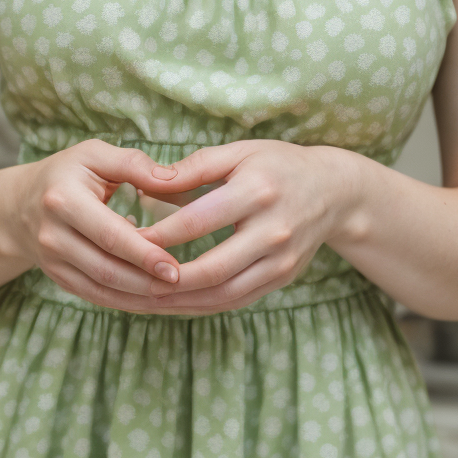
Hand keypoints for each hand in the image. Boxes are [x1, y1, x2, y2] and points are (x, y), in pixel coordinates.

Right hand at [7, 139, 183, 308]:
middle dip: (147, 282)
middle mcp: (52, 235)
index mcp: (62, 200)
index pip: (109, 235)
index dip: (143, 254)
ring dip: (141, 298)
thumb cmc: (65, 173)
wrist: (19, 205)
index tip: (175, 267)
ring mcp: (52, 262)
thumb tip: (173, 178)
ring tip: (176, 298)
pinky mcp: (59, 279)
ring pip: (102, 289)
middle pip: (106, 269)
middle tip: (183, 286)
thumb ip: (133, 164)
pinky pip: (97, 297)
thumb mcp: (93, 155)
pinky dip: (128, 303)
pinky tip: (155, 302)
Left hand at [128, 139, 368, 314]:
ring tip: (140, 298)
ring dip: (179, 301)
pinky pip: (235, 301)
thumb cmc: (279, 165)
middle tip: (124, 279)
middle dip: (162, 278)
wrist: (335, 192)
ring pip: (222, 294)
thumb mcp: (239, 153)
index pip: (196, 222)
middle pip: (209, 269)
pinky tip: (172, 302)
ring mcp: (281, 261)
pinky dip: (201, 305)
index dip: (156, 236)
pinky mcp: (282, 279)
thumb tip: (146, 183)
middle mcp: (272, 231)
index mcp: (257, 192)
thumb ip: (194, 168)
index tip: (122, 240)